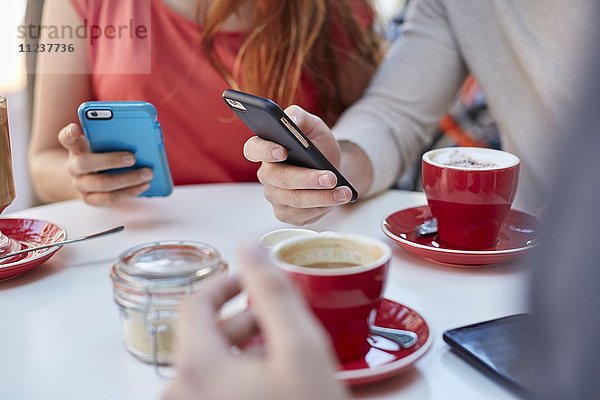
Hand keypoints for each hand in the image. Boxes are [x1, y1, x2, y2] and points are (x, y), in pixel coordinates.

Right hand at [58, 123, 152, 205]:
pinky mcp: (90, 199)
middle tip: (133, 157)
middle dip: (111, 160)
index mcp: (76, 148)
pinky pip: (110, 198)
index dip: (69, 133)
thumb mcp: (102, 143)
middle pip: (86, 163)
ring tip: (148, 174)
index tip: (75, 128)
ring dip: (128, 179)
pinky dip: (130, 192)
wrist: (88, 178)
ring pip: (101, 184)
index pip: (66, 138)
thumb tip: (142, 135)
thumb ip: (112, 138)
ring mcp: (81, 185)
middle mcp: (74, 166)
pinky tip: (144, 185)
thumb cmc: (101, 155)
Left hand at [164, 245, 347, 399]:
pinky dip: (239, 373)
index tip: (251, 277)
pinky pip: (214, 387)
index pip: (196, 303)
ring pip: (210, 363)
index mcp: (197, 367)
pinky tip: (271, 378)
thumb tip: (252, 247)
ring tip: (280, 346)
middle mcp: (181, 392)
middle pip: (203, 335)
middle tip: (275, 312)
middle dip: (242, 316)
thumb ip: (274, 291)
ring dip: (243, 346)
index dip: (226, 282)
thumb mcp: (303, 349)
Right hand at [243, 106, 352, 225]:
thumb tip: (291, 119)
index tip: (283, 150)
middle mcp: (266, 175)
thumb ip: (299, 116)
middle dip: (307, 179)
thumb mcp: (312, 125)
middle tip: (330, 178)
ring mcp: (274, 196)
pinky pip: (302, 215)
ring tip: (344, 192)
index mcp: (265, 149)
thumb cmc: (317, 144)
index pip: (253, 149)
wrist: (331, 166)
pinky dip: (321, 208)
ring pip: (294, 200)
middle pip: (280, 179)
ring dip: (322, 197)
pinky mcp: (286, 213)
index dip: (265, 150)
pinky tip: (337, 200)